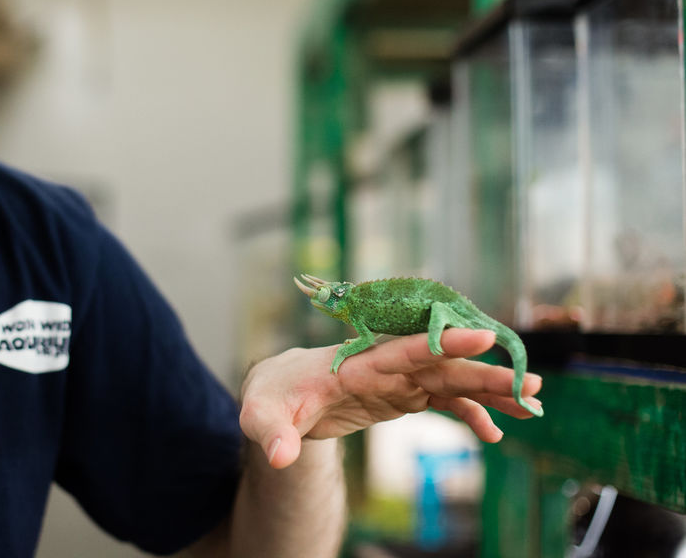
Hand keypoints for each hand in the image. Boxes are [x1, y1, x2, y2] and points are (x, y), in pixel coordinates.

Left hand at [238, 329, 542, 468]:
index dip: (444, 343)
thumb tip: (278, 457)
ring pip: (449, 382)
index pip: (405, 349)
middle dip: (484, 373)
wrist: (279, 390)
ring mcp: (395, 380)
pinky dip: (468, 414)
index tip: (483, 335)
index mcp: (355, 363)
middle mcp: (383, 365)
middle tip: (531, 383)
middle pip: (441, 366)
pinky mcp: (399, 395)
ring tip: (531, 403)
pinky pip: (442, 403)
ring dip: (488, 391)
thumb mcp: (260, 415)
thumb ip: (271, 433)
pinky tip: (494, 431)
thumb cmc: (269, 397)